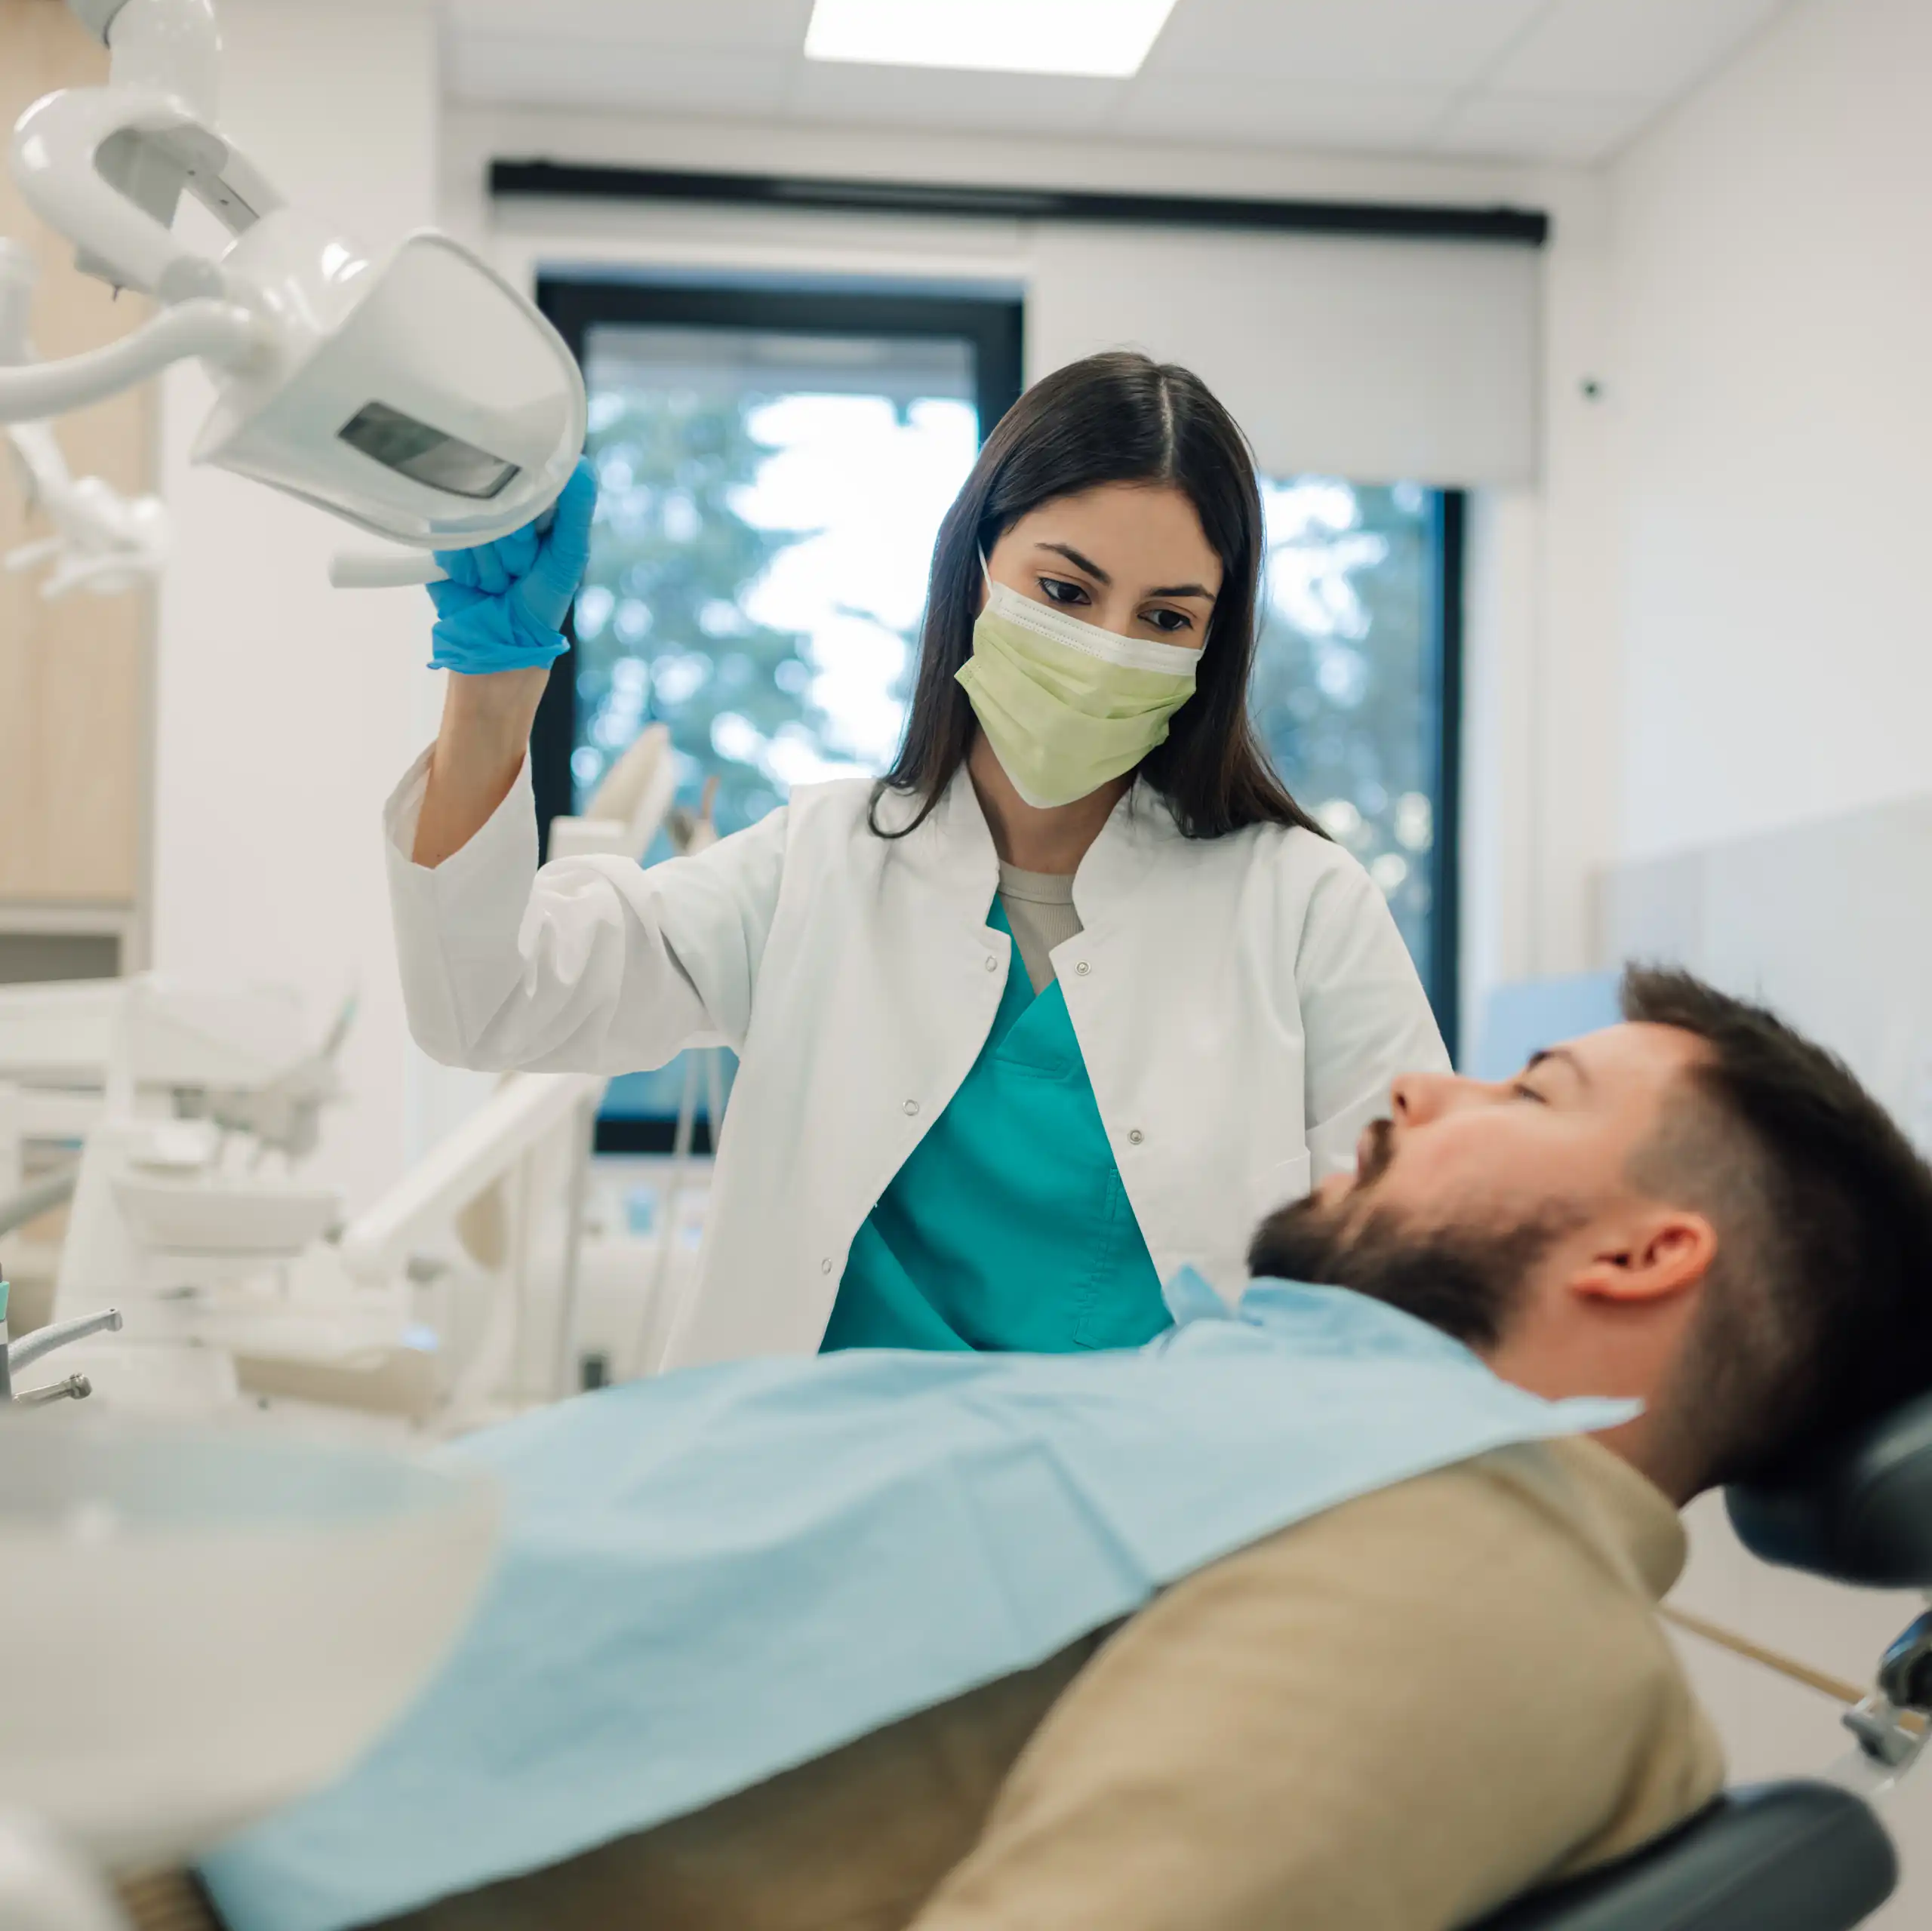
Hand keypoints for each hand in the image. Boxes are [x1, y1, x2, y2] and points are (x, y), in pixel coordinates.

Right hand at [426, 456, 597, 674]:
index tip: (535, 542)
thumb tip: (583, 465)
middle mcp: (500, 507)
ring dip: (489, 564)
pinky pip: (449, 541)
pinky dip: (464, 568)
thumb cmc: (542, 599)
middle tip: (519, 571)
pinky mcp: (441, 540)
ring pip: (473, 525)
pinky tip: (474, 582)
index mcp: (534, 505)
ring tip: (498, 581)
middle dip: (512, 547)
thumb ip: (577, 512)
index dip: (529, 517)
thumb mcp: (569, 556)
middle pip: (497, 504)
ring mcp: (469, 521)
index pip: (527, 483)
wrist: (501, 640)